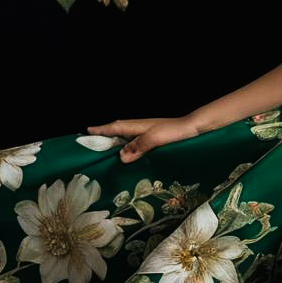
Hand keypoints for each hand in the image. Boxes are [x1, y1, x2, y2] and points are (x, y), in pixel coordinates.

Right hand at [86, 116, 200, 162]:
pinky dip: (130, 147)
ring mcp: (150, 132)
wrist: (195, 128)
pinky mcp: (157, 138)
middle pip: (119, 130)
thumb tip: (121, 156)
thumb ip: (138, 146)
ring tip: (107, 150)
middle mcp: (142, 127)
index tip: (86, 130)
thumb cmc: (175, 131)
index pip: (115, 127)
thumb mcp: (155, 139)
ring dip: (117, 142)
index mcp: (138, 126)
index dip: (101, 130)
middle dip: (106, 135)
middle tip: (92, 142)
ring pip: (128, 137)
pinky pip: (138, 143)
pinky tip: (131, 155)